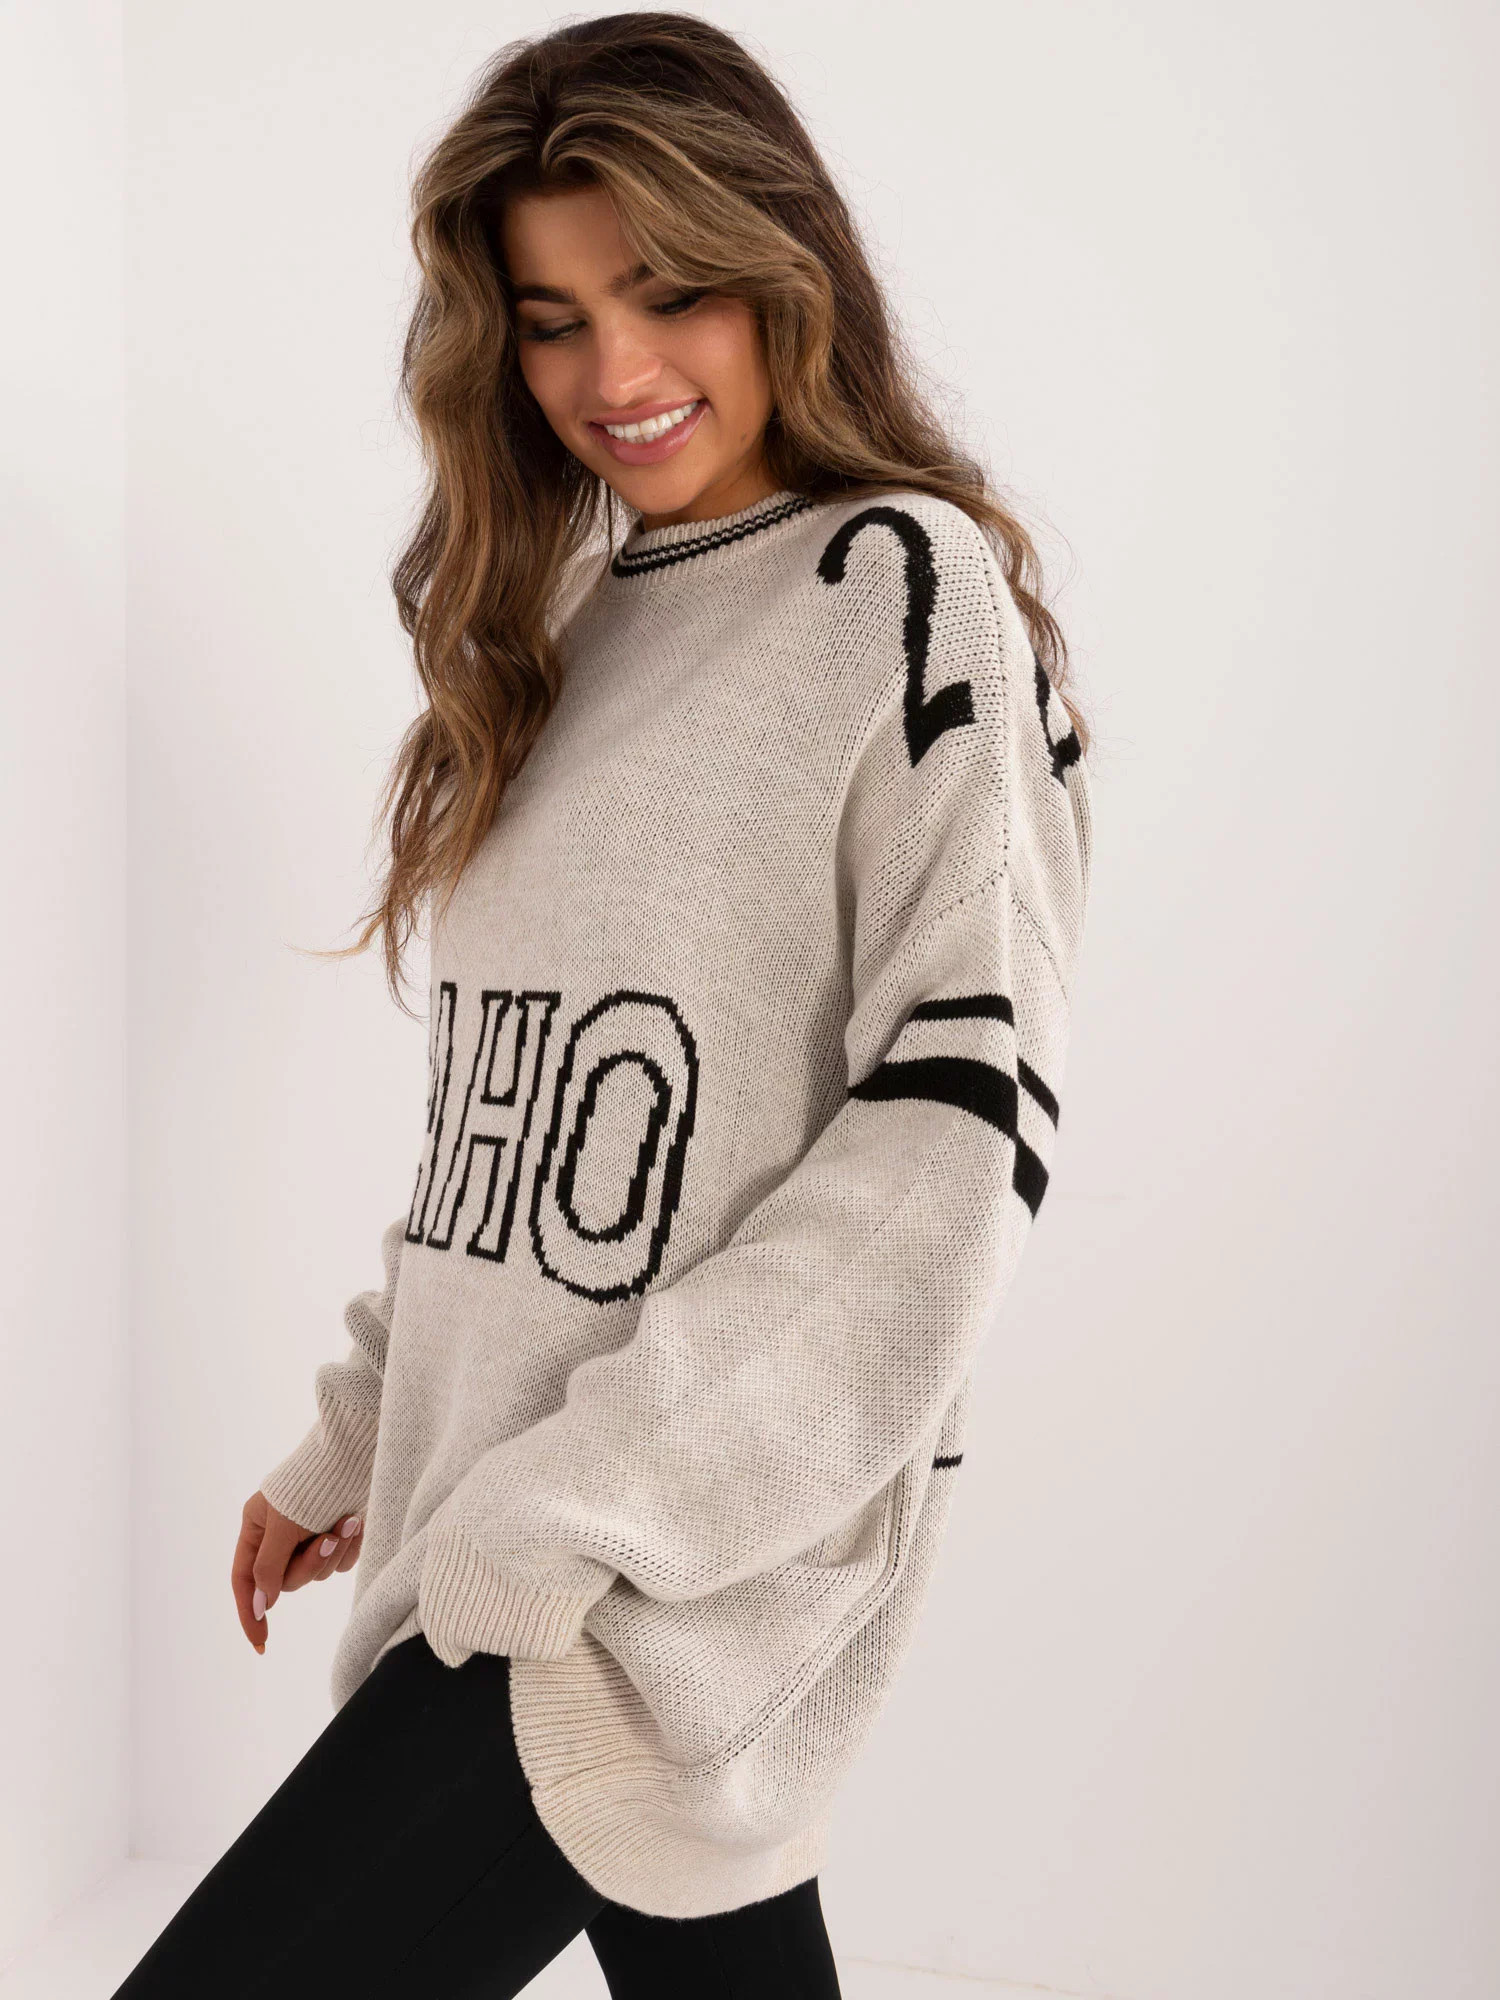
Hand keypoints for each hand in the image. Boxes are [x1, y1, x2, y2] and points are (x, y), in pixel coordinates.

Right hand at [232, 1492, 363, 1652]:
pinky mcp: (336, 1534)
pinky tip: (356, 1522)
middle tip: (326, 1539)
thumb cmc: (313, 1482)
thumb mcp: (283, 1524)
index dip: (250, 1612)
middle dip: (309, 1564)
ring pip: (317, 1573)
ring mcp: (308, 1535)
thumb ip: (269, 1566)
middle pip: (286, 1580)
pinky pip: (340, 1562)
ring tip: (347, 1521)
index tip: (261, 1642)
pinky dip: (349, 1547)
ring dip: (333, 1551)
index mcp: (256, 1527)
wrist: (359, 1452)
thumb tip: (261, 1605)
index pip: (245, 1580)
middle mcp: (280, 1535)